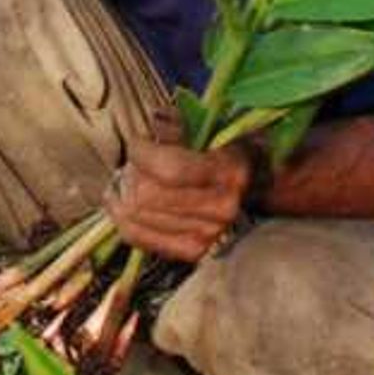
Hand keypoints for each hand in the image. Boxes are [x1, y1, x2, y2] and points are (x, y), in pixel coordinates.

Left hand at [107, 138, 262, 265]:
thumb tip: (154, 123)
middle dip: (130, 173)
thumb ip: (177, 123)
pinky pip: (137, 237)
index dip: (143, 153)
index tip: (138, 142)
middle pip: (147, 194)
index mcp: (229, 171)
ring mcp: (208, 234)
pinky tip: (122, 203)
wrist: (252, 184)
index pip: (171, 169)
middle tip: (132, 163)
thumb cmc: (221, 150)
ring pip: (136, 215)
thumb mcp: (207, 126)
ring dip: (123, 194)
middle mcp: (221, 207)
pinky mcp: (192, 251)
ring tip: (129, 181)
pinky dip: (122, 218)